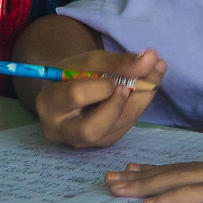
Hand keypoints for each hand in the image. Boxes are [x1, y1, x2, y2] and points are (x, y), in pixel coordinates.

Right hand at [30, 47, 166, 148]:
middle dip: (118, 105)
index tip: (114, 75)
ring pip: (114, 130)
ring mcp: (81, 142)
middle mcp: (60, 130)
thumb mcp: (90, 61)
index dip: (101, 86)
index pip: (75, 96)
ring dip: (137, 102)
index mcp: (49, 104)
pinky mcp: (101, 143)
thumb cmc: (74, 74)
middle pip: (92, 129)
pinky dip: (138, 107)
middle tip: (134, 83)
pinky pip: (124, 128)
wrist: (66, 91)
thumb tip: (153, 59)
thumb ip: (119, 61)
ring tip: (152, 75)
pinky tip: (144, 89)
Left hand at [105, 125, 202, 202]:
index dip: (161, 171)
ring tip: (114, 188)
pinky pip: (198, 195)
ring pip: (178, 181)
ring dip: (143, 185)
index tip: (135, 170)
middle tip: (108, 178)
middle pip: (175, 172)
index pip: (191, 170)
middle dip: (140, 176)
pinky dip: (170, 199)